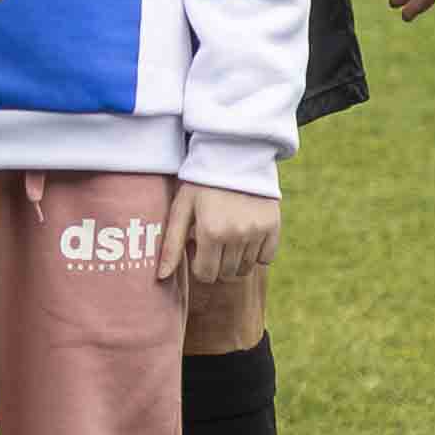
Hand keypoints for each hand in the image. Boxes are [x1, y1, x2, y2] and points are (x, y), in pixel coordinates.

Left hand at [167, 180, 284, 299]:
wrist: (235, 156)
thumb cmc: (201, 184)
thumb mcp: (181, 208)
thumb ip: (171, 244)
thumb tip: (161, 277)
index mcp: (211, 232)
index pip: (206, 274)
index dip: (199, 265)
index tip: (197, 246)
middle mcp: (237, 235)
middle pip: (226, 274)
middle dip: (216, 263)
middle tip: (212, 240)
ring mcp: (258, 231)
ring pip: (246, 268)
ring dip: (235, 260)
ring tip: (228, 236)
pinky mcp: (274, 226)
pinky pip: (266, 258)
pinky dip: (256, 254)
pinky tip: (246, 235)